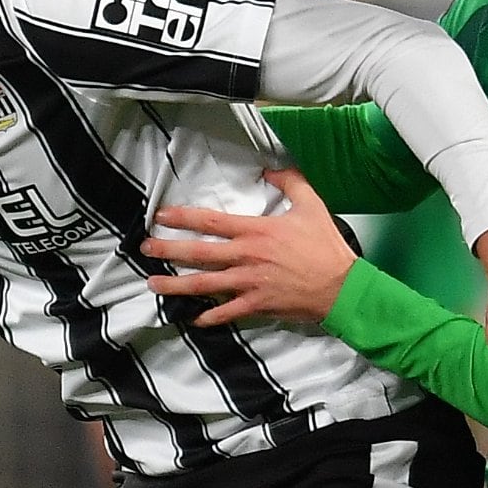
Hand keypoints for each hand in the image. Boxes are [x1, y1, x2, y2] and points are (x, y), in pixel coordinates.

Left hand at [142, 168, 354, 327]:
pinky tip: (193, 318)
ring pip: (204, 285)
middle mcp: (246, 256)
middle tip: (145, 250)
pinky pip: (226, 312)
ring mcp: (249, 283)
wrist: (342, 286)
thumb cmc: (326, 247)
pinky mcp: (256, 305)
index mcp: (256, 231)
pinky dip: (208, 317)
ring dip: (176, 286)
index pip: (211, 221)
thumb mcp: (312, 205)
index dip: (183, 218)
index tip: (161, 216)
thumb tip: (272, 169)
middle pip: (199, 253)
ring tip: (153, 285)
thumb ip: (291, 183)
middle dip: (168, 251)